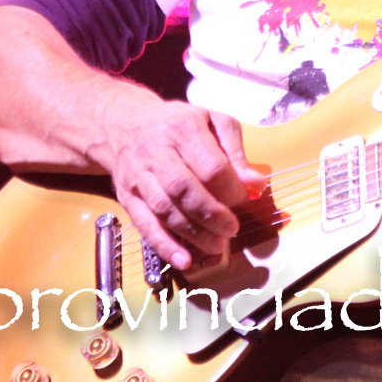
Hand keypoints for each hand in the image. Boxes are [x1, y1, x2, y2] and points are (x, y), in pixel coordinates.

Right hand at [97, 85, 265, 270]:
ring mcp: (138, 176)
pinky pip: (144, 225)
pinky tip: (183, 259)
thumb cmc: (178, 124)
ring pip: (164, 209)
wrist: (125, 125)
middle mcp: (157, 151)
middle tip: (232, 228)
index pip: (210, 165)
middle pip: (183, 188)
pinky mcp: (127, 196)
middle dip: (212, 214)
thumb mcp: (213, 122)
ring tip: (217, 245)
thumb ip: (236, 152)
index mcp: (183, 128)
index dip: (231, 188)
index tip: (245, 198)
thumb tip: (256, 184)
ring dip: (193, 233)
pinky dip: (164, 245)